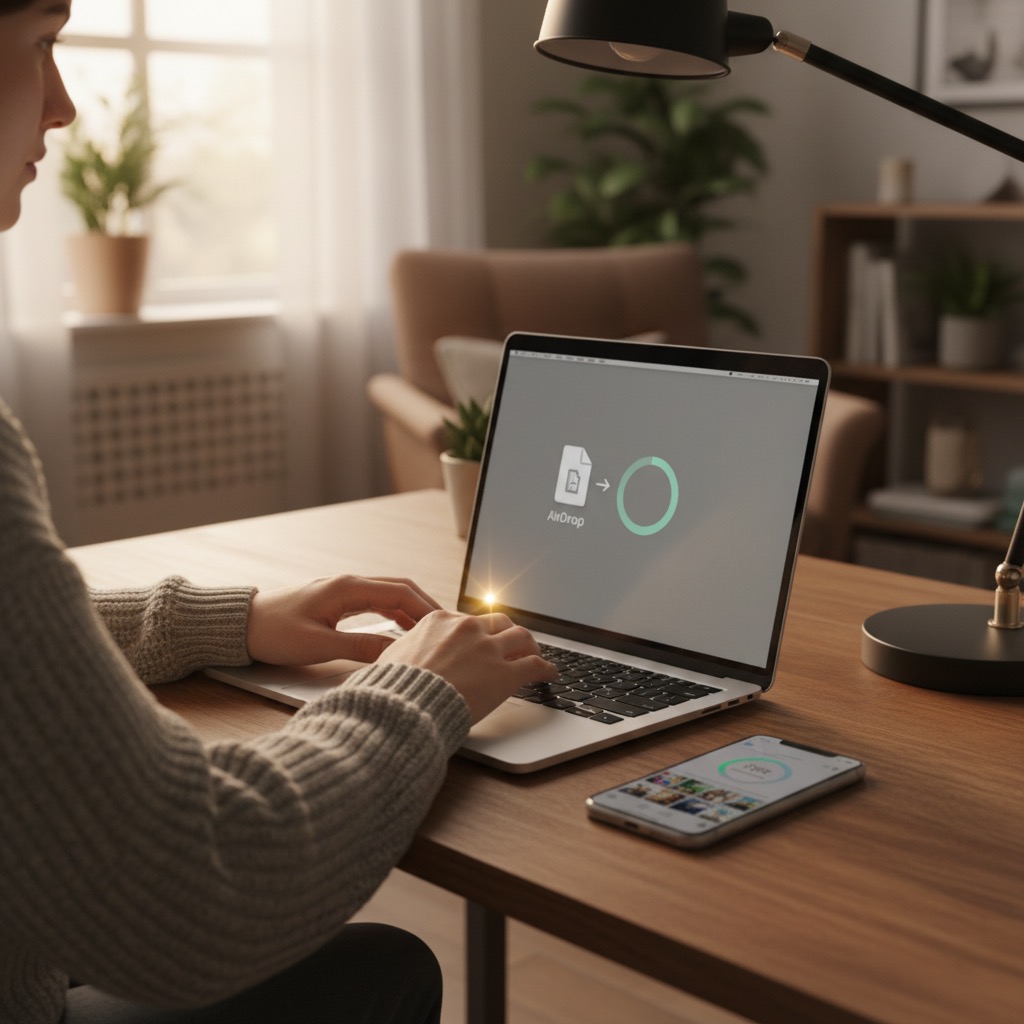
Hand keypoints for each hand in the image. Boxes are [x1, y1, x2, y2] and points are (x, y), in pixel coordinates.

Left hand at [246, 575, 440, 665]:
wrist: (242, 626)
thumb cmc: (274, 633)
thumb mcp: (319, 646)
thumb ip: (360, 649)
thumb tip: (396, 654)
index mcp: (347, 588)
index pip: (400, 592)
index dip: (426, 608)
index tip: (445, 626)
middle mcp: (349, 583)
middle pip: (400, 589)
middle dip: (426, 607)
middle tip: (448, 628)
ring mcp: (344, 591)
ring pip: (390, 595)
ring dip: (412, 611)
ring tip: (432, 632)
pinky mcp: (338, 601)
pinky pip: (376, 603)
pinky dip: (395, 614)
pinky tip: (403, 631)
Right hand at [377, 609, 556, 723]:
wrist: (404, 707)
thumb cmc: (394, 688)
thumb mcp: (392, 658)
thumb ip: (405, 651)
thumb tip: (399, 658)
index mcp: (440, 621)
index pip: (469, 621)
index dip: (480, 633)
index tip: (483, 642)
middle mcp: (467, 629)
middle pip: (499, 622)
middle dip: (508, 633)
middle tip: (513, 645)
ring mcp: (488, 650)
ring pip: (522, 637)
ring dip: (531, 646)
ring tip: (535, 655)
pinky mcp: (504, 674)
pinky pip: (535, 665)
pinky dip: (547, 669)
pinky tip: (550, 675)